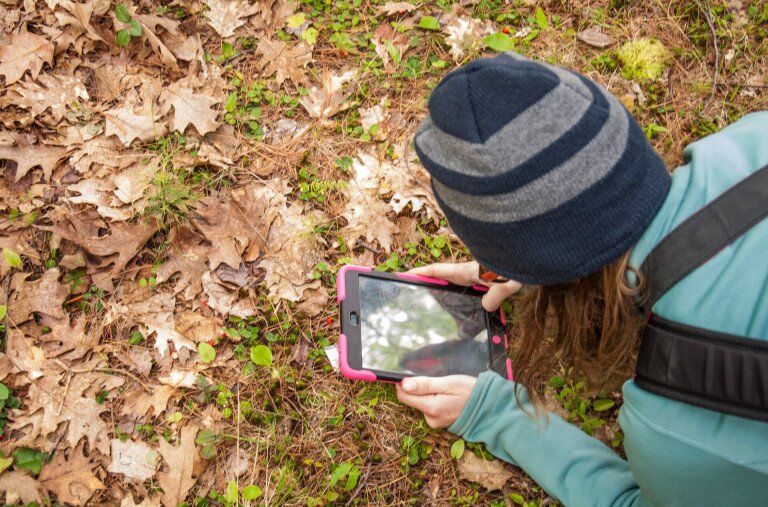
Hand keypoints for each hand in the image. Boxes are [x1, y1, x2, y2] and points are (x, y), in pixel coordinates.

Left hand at [396, 375, 476, 427]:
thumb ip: (425, 384)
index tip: (411, 374)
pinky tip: (448, 397)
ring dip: (429, 394)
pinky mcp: (440, 422)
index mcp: (431, 408)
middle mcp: (430, 418)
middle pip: (413, 399)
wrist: (490, 408)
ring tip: (446, 389)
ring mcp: (435, 422)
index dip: (403, 384)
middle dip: (420, 388)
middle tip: (438, 381)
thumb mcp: (449, 383)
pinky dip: (435, 400)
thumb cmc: (471, 392)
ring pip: (422, 403)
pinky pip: (430, 408)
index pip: (404, 396)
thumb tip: (404, 384)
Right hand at [408, 262, 522, 310]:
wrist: (533, 254)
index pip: (438, 270)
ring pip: (458, 285)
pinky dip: (466, 299)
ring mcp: (479, 275)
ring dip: (447, 292)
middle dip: (429, 283)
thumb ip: (495, 294)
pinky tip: (469, 316)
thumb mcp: (506, 281)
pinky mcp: (489, 279)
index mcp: (467, 270)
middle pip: (444, 278)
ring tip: (437, 307)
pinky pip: (473, 291)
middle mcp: (470, 272)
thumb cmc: (518, 264)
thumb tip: (485, 306)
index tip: (406, 275)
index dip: (421, 272)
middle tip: (415, 293)